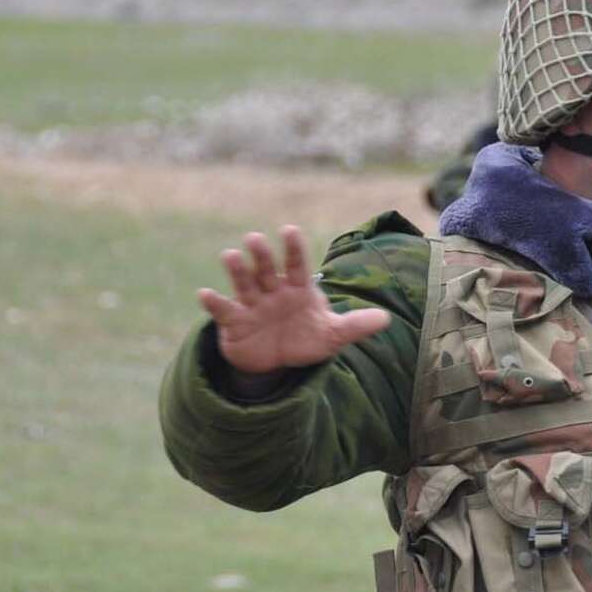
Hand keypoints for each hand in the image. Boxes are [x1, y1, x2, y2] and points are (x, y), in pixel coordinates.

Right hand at [198, 226, 390, 373]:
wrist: (279, 361)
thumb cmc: (306, 338)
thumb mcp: (333, 335)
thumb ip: (356, 325)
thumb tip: (386, 320)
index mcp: (299, 288)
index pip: (297, 264)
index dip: (293, 249)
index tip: (288, 230)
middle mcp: (273, 290)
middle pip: (267, 269)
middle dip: (262, 255)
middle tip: (254, 238)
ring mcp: (252, 304)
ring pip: (244, 283)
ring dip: (237, 270)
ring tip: (229, 255)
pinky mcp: (234, 322)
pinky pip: (224, 310)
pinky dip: (214, 302)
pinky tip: (204, 294)